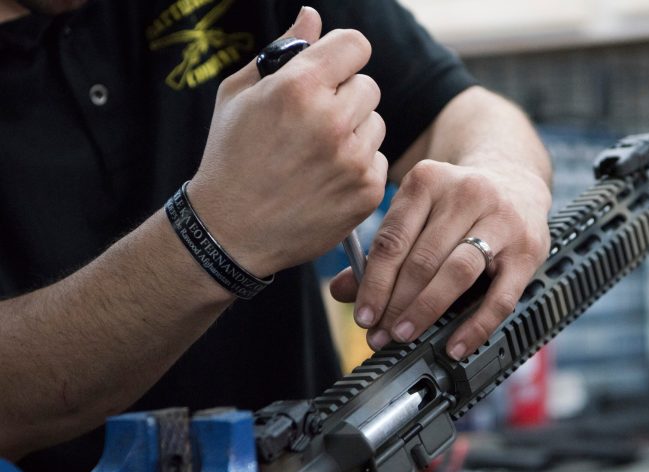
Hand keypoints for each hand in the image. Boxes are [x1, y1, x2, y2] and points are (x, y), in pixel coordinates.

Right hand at [187, 7, 386, 277]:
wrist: (229, 231)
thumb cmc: (229, 158)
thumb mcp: (238, 95)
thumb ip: (281, 50)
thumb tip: (312, 15)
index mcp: (298, 88)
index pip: (355, 45)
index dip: (342, 56)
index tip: (332, 70)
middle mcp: (331, 121)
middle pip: (368, 86)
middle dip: (344, 97)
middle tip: (313, 122)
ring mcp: (352, 160)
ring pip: (375, 124)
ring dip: (354, 132)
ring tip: (316, 154)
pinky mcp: (365, 192)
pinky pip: (378, 159)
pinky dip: (357, 166)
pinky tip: (325, 179)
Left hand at [331, 159, 550, 359]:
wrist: (516, 184)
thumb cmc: (457, 206)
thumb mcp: (418, 214)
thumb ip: (383, 252)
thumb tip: (341, 290)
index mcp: (429, 180)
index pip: (393, 239)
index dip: (374, 283)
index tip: (364, 316)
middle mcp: (467, 193)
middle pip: (422, 259)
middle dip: (396, 303)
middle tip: (380, 334)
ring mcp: (501, 221)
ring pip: (457, 273)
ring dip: (426, 310)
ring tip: (405, 335)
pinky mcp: (528, 250)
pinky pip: (499, 298)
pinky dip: (474, 327)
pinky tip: (454, 345)